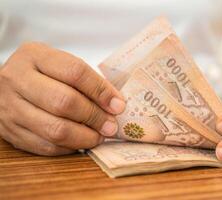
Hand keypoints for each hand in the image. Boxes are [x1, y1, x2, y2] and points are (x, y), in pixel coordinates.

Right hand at [0, 42, 125, 155]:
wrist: (5, 84)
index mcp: (34, 55)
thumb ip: (85, 79)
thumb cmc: (42, 74)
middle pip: (65, 102)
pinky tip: (81, 141)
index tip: (118, 105)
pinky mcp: (10, 131)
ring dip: (85, 137)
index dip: (101, 91)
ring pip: (55, 129)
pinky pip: (46, 146)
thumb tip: (115, 104)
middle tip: (111, 125)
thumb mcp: (60, 64)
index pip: (75, 72)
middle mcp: (17, 79)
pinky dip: (70, 147)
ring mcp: (10, 107)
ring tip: (99, 135)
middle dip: (95, 117)